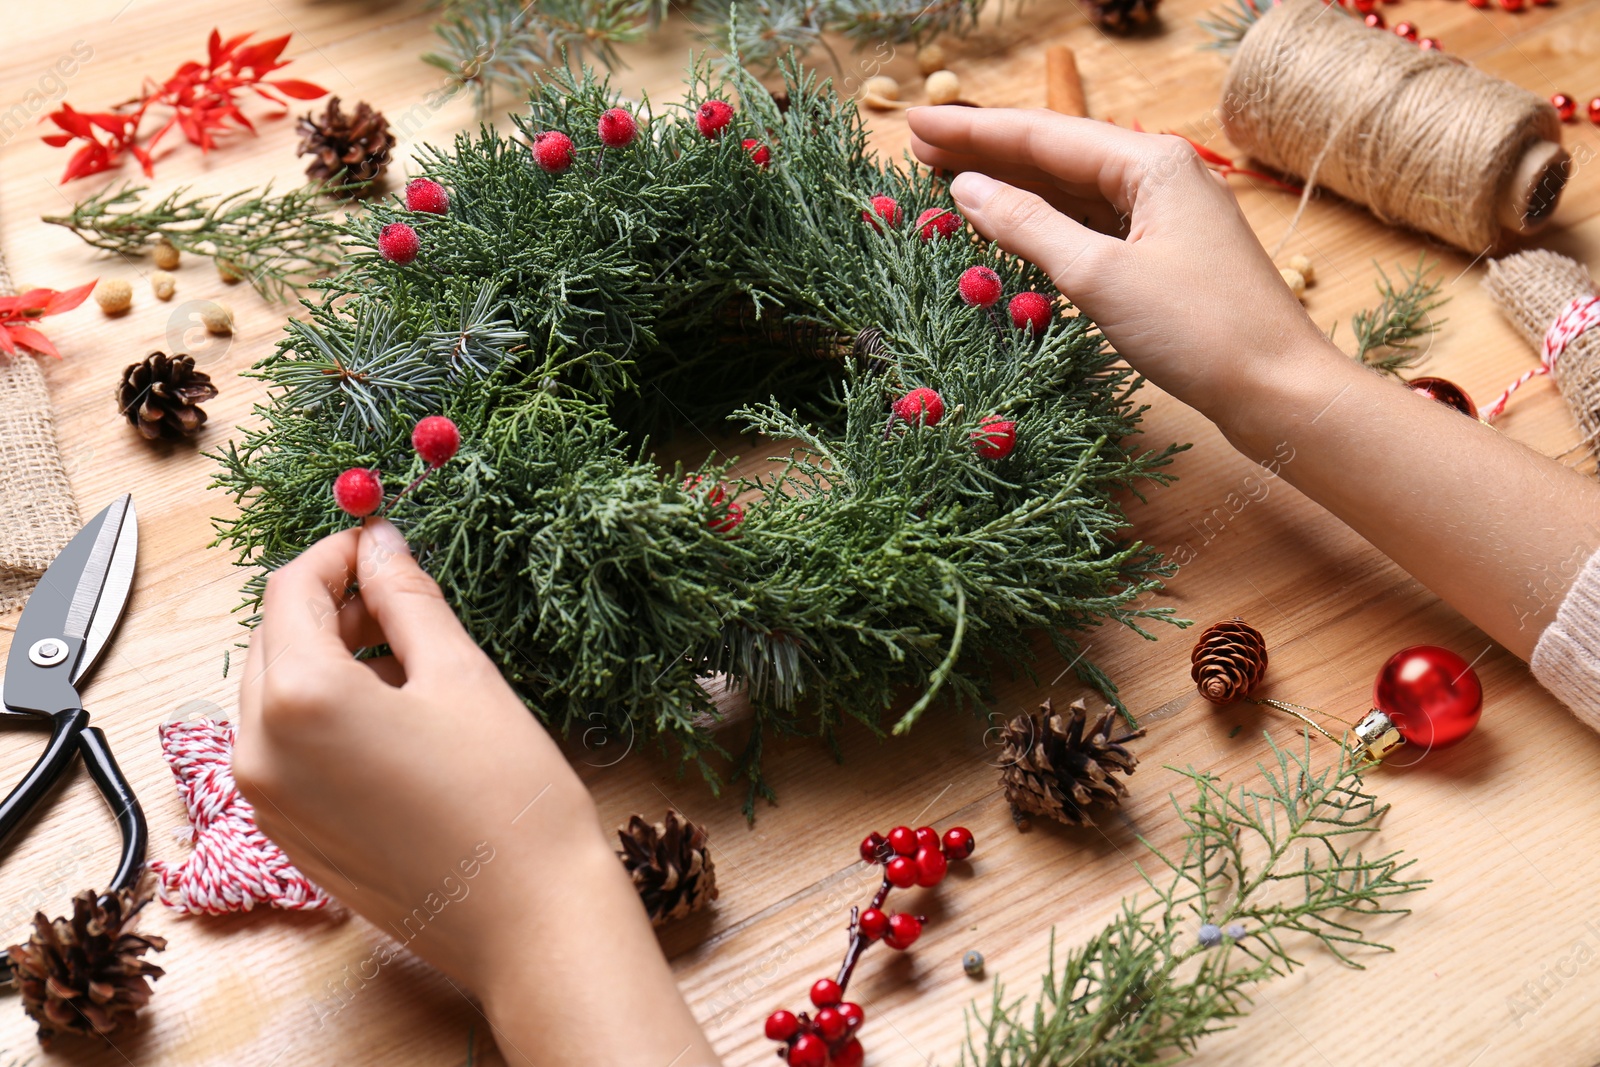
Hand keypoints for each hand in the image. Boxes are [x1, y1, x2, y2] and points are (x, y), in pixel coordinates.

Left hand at [234, 520, 718, 1064]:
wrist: (526, 917)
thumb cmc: (506, 795)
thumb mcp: (460, 675)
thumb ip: (406, 599)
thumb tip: (380, 544)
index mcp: (299, 698)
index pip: (289, 589)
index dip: (336, 553)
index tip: (381, 543)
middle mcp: (259, 750)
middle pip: (272, 640)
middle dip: (328, 605)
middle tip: (397, 595)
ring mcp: (265, 801)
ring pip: (274, 694)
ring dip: (326, 659)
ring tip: (405, 660)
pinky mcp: (286, 837)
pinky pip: (284, 748)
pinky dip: (322, 715)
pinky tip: (391, 718)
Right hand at [908, 106, 1329, 426]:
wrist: (1277, 389)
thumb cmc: (1199, 329)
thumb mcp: (1100, 276)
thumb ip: (1029, 227)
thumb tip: (969, 190)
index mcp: (1150, 164)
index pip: (1042, 135)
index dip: (974, 130)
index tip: (915, 121)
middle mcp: (1160, 177)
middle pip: (1055, 155)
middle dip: (986, 151)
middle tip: (916, 145)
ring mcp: (1164, 218)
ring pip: (1071, 192)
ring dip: (1011, 187)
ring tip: (948, 178)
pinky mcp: (1165, 258)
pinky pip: (1090, 226)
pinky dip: (1044, 224)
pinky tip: (1008, 225)